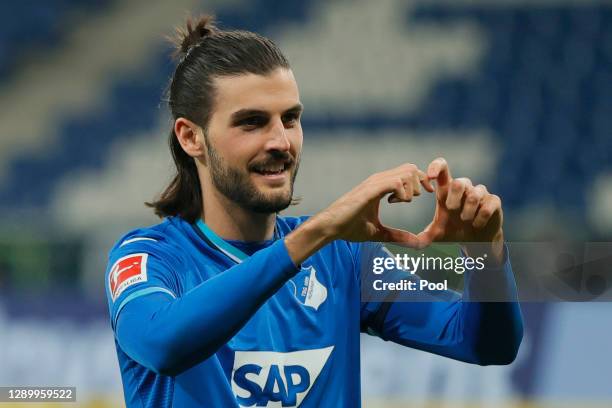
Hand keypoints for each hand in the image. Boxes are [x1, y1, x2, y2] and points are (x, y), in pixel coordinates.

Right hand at [316, 163, 432, 245]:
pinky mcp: (370, 189)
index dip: (421, 181)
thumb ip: (397, 235)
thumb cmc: (349, 228)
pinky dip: (401, 193)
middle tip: (412, 200)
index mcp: (381, 186)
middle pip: (411, 168)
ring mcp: (374, 183)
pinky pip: (395, 182)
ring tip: (400, 202)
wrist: (331, 227)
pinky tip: (393, 202)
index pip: (408, 172)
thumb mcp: (379, 233)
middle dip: (419, 183)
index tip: (426, 194)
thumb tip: (415, 243)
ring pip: (406, 172)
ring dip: (410, 189)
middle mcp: (379, 180)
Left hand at [416, 157, 503, 261]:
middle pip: (459, 183)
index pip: (442, 168)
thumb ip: (423, 236)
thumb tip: (407, 243)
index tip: (429, 176)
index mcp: (447, 190)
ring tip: (466, 221)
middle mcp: (464, 188)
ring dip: (467, 211)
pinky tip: (477, 225)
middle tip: (451, 210)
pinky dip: (480, 217)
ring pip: (474, 195)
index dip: (436, 167)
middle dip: (454, 199)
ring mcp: (480, 193)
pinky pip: (487, 205)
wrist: (477, 241)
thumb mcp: (436, 234)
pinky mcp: (493, 201)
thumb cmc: (454, 231)